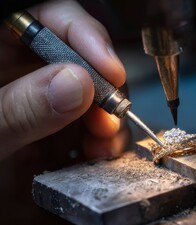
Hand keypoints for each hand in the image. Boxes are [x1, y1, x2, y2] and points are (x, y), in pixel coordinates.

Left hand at [0, 0, 129, 224]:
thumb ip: (20, 109)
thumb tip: (75, 84)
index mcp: (1, 62)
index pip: (47, 21)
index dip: (82, 34)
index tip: (106, 66)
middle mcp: (31, 82)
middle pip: (83, 61)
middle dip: (103, 85)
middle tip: (109, 110)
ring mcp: (53, 112)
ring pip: (99, 99)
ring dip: (110, 119)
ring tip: (104, 141)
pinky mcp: (69, 141)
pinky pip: (102, 134)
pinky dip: (110, 146)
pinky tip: (101, 157)